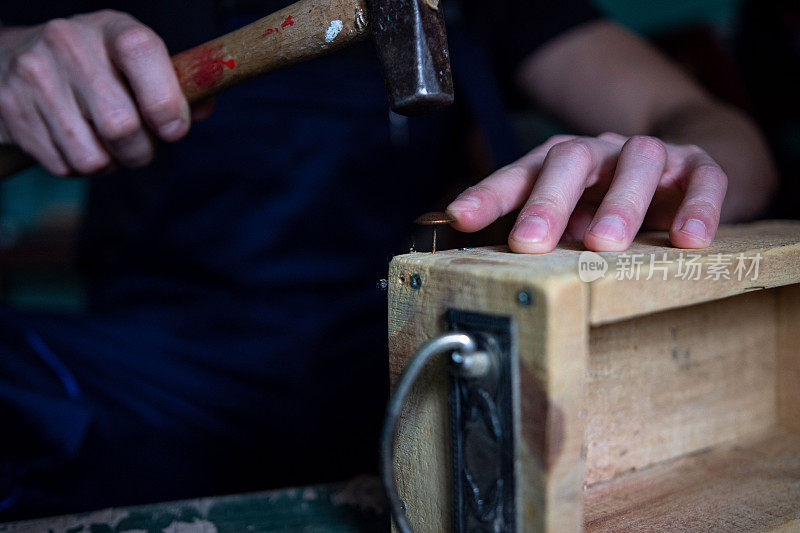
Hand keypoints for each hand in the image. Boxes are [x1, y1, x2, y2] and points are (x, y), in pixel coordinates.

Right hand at [0, 10, 190, 175]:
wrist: (14, 60)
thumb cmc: (98, 69)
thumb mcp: (136, 64)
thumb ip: (177, 87)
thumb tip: (204, 107)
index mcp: (110, 28)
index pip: (141, 51)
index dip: (166, 100)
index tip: (174, 130)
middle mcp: (67, 43)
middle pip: (120, 124)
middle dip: (141, 151)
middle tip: (140, 147)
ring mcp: (33, 75)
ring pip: (92, 156)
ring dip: (109, 164)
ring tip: (105, 144)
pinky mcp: (11, 109)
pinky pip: (64, 166)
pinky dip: (78, 167)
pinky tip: (74, 142)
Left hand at [446, 134, 727, 251]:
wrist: (678, 174)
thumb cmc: (607, 202)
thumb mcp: (568, 217)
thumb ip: (540, 234)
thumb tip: (497, 270)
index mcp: (558, 164)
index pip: (519, 174)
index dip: (489, 194)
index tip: (461, 217)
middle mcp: (599, 153)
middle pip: (570, 159)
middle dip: (548, 201)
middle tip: (530, 241)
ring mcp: (648, 156)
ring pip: (637, 161)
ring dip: (619, 203)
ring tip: (603, 244)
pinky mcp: (696, 167)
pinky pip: (702, 179)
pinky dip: (697, 207)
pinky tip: (687, 239)